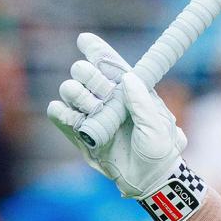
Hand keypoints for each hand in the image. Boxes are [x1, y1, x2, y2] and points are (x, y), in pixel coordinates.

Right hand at [47, 33, 186, 197]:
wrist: (149, 181)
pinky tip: (70, 115)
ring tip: (92, 108)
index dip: (96, 50)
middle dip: (87, 75)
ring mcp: (92, 116)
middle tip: (100, 91)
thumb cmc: (160, 150)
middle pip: (84, 73)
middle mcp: (107, 99)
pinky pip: (60, 116)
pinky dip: (61, 113)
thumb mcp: (157, 124)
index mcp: (128, 90)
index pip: (109, 63)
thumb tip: (127, 78)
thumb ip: (141, 101)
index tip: (84, 40)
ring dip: (77, 95)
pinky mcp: (80, 135)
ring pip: (70, 92)